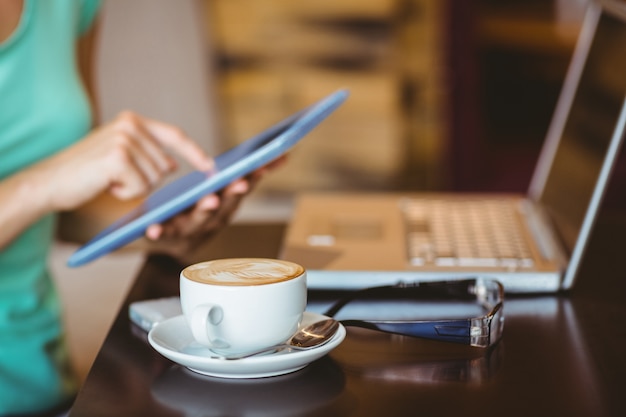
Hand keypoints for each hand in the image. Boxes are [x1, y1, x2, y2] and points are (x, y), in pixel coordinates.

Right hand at [0, 111, 212, 249]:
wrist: (49, 182)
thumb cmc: (85, 173)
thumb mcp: (119, 157)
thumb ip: (146, 155)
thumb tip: (172, 166)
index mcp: (132, 120)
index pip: (174, 135)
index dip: (195, 153)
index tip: (213, 168)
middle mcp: (130, 124)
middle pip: (165, 166)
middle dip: (145, 180)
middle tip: (115, 178)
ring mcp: (124, 139)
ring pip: (154, 179)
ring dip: (133, 188)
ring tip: (108, 180)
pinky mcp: (118, 157)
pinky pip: (140, 187)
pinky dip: (124, 193)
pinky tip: (105, 185)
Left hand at [144, 155, 286, 251]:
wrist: (173, 245)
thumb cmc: (200, 213)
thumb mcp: (225, 195)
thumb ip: (249, 176)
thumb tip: (283, 156)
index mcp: (226, 206)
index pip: (242, 189)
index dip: (252, 178)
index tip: (260, 166)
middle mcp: (212, 220)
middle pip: (225, 206)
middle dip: (233, 194)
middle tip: (239, 183)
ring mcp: (191, 230)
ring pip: (200, 220)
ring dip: (206, 210)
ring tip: (209, 200)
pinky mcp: (168, 237)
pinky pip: (164, 235)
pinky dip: (160, 232)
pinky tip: (153, 229)